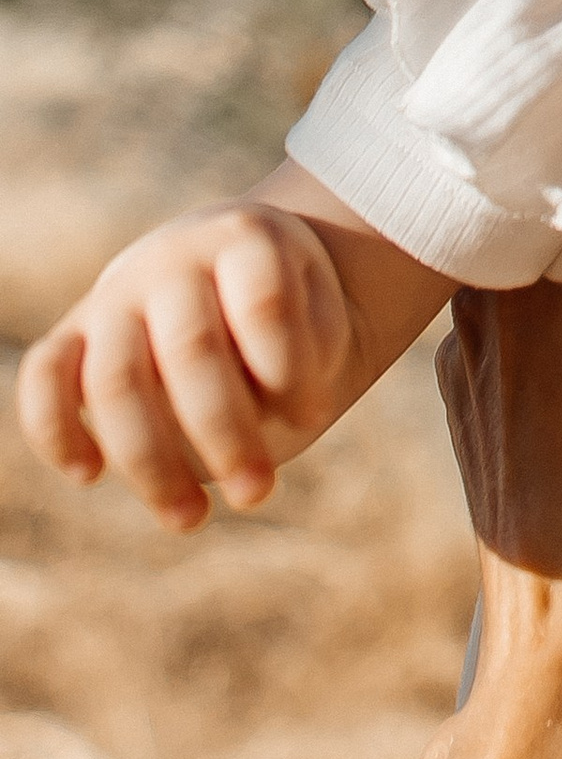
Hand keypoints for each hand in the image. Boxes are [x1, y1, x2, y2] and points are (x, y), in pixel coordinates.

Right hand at [16, 191, 361, 527]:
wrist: (239, 273)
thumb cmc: (293, 314)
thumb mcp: (321, 321)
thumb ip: (300, 362)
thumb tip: (266, 418)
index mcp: (246, 239)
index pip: (263, 306)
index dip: (290, 372)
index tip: (315, 418)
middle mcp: (173, 260)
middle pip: (190, 348)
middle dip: (225, 433)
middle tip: (257, 494)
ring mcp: (116, 295)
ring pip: (114, 379)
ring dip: (150, 461)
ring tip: (190, 519)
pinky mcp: (74, 334)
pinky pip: (43, 377)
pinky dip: (55, 427)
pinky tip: (89, 475)